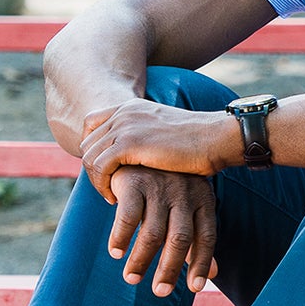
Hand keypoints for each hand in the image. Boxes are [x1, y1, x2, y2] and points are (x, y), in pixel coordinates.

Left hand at [80, 99, 231, 203]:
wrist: (217, 139)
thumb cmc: (200, 143)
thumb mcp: (165, 133)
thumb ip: (146, 137)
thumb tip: (138, 156)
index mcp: (132, 107)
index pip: (92, 124)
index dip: (94, 149)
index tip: (108, 170)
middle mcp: (125, 112)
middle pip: (88, 142)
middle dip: (94, 169)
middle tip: (109, 188)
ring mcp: (126, 126)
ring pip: (90, 156)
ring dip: (97, 181)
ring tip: (113, 196)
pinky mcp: (129, 143)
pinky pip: (99, 167)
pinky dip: (103, 185)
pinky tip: (116, 198)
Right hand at [107, 165, 218, 297]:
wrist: (137, 147)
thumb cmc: (167, 187)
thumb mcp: (187, 208)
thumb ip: (197, 240)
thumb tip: (213, 275)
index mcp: (203, 199)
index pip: (207, 236)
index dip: (202, 263)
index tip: (196, 288)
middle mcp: (184, 192)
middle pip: (180, 239)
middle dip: (170, 268)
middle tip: (160, 292)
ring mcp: (159, 186)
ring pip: (152, 233)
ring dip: (141, 260)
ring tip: (131, 279)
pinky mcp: (134, 182)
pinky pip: (127, 217)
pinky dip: (121, 237)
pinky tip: (116, 252)